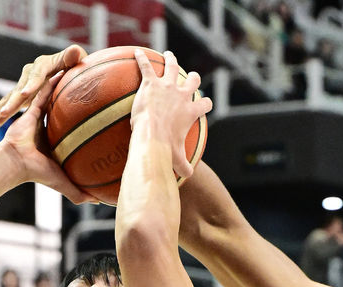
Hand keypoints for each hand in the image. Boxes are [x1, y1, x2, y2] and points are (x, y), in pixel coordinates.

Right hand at [0, 45, 85, 135]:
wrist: (66, 69)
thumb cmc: (74, 66)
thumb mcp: (76, 59)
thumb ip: (74, 57)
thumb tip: (74, 52)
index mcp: (42, 66)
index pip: (36, 75)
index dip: (30, 85)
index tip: (24, 95)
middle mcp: (28, 75)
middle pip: (16, 91)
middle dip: (9, 104)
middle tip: (3, 114)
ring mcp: (21, 86)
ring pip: (6, 102)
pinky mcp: (18, 97)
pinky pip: (6, 110)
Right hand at [0, 72, 93, 203]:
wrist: (17, 163)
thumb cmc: (38, 173)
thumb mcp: (64, 184)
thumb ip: (80, 193)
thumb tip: (99, 202)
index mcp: (56, 141)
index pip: (74, 129)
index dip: (87, 121)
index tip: (103, 115)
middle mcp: (49, 126)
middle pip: (66, 108)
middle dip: (78, 96)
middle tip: (95, 86)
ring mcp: (40, 115)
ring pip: (57, 96)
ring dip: (67, 82)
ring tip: (80, 69)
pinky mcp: (32, 107)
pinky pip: (45, 90)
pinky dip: (54, 80)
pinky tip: (65, 68)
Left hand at [132, 49, 212, 181]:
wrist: (151, 135)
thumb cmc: (165, 148)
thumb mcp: (177, 159)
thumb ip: (184, 166)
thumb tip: (188, 176)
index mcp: (191, 112)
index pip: (205, 105)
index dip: (206, 104)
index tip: (205, 105)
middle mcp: (182, 95)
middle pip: (193, 81)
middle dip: (193, 78)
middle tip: (190, 77)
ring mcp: (166, 86)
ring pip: (173, 67)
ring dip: (171, 60)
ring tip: (169, 55)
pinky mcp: (151, 83)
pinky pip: (146, 66)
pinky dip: (141, 59)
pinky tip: (136, 53)